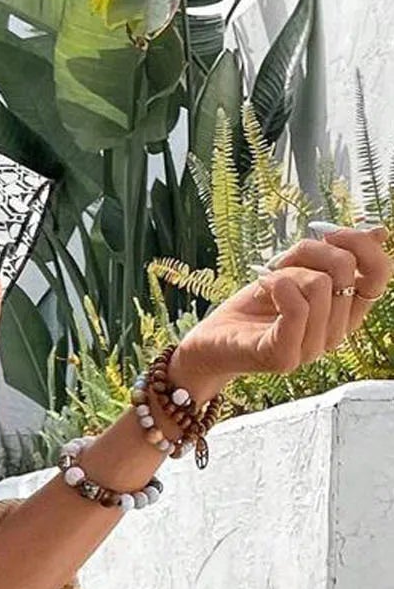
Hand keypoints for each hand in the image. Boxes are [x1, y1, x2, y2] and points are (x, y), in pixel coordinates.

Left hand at [168, 224, 391, 400]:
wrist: (211, 341)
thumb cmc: (253, 306)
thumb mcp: (296, 269)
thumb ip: (333, 255)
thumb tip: (378, 231)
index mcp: (345, 314)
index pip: (379, 276)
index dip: (362, 245)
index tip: (331, 233)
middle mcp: (334, 335)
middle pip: (345, 272)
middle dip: (310, 253)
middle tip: (281, 262)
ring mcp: (311, 350)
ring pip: (320, 286)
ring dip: (287, 272)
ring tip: (267, 284)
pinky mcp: (284, 357)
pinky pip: (297, 307)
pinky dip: (277, 285)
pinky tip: (262, 290)